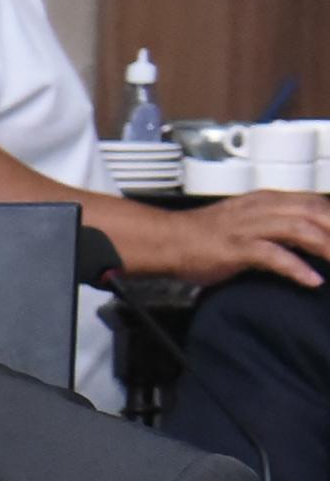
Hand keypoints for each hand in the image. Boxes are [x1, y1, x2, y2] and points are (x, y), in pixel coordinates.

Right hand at [129, 190, 329, 289]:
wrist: (168, 240)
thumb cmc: (206, 237)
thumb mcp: (248, 221)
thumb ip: (277, 225)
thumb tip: (306, 238)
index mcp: (269, 200)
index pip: (315, 203)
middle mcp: (264, 208)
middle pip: (315, 213)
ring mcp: (251, 227)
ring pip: (301, 229)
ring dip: (326, 246)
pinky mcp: (238, 248)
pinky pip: (274, 256)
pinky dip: (297, 268)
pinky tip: (312, 280)